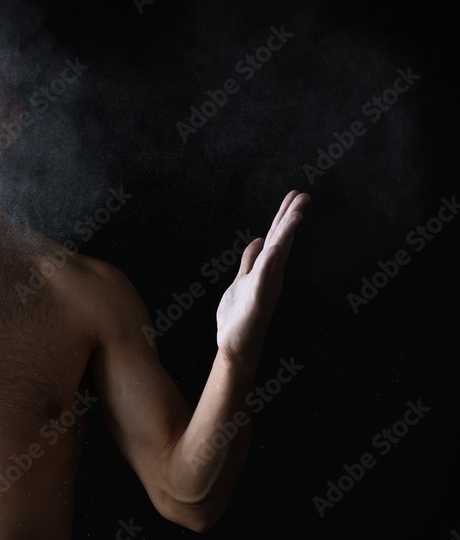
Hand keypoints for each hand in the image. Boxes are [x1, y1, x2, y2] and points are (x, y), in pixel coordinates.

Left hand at [216, 190, 308, 364]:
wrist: (236, 345)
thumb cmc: (239, 315)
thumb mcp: (242, 280)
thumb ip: (250, 261)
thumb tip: (258, 240)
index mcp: (265, 268)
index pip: (276, 237)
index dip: (284, 216)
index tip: (294, 195)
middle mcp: (269, 274)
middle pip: (281, 240)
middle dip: (290, 217)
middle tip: (303, 194)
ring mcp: (265, 286)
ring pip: (277, 255)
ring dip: (286, 234)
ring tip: (296, 213)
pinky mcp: (257, 299)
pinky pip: (263, 276)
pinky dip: (269, 260)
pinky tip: (274, 245)